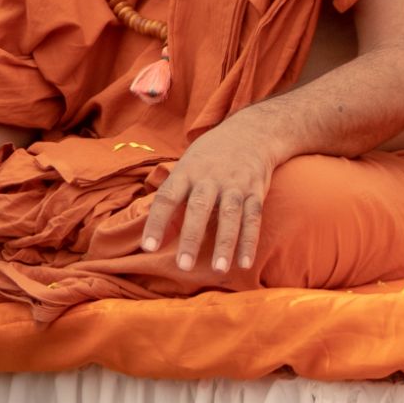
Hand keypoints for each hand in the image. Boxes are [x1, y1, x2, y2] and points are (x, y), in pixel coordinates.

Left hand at [140, 117, 285, 273]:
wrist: (251, 133)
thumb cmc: (209, 157)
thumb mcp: (186, 168)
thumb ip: (172, 198)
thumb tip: (154, 230)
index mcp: (186, 171)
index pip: (167, 197)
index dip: (156, 222)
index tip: (148, 247)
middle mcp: (210, 178)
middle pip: (199, 208)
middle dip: (191, 238)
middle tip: (183, 266)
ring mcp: (234, 184)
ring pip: (230, 216)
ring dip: (224, 244)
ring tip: (218, 269)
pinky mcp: (255, 192)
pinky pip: (253, 219)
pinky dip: (249, 242)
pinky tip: (244, 263)